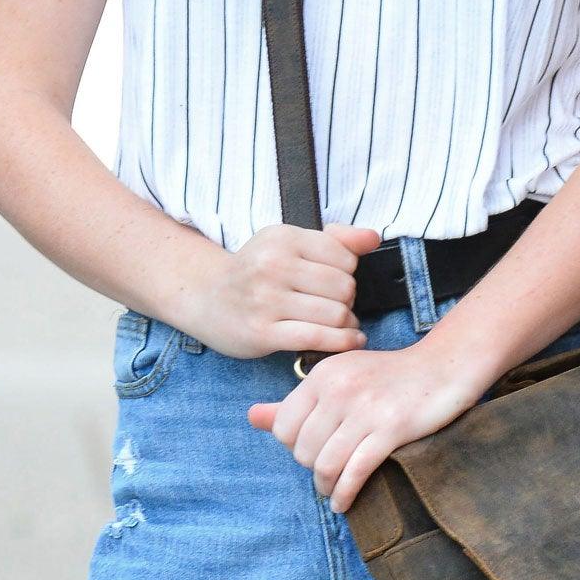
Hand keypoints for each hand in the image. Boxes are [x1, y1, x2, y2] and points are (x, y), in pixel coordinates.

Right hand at [188, 221, 383, 361]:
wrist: (207, 297)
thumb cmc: (256, 271)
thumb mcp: (289, 244)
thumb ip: (335, 239)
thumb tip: (373, 238)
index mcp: (283, 238)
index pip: (345, 257)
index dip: (348, 272)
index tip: (335, 281)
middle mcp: (273, 265)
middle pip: (344, 287)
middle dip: (348, 300)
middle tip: (336, 305)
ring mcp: (266, 300)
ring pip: (336, 314)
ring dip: (346, 323)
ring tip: (341, 324)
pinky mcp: (263, 332)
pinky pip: (318, 338)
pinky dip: (342, 342)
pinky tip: (350, 340)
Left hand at [248, 334, 492, 514]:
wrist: (441, 368)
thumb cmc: (387, 377)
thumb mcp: (338, 379)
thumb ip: (295, 402)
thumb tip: (252, 418)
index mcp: (322, 376)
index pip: (283, 427)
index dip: (293, 447)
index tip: (309, 452)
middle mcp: (339, 390)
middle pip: (303, 449)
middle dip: (311, 467)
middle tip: (326, 471)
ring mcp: (365, 409)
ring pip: (326, 463)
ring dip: (326, 486)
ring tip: (331, 491)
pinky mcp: (391, 429)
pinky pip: (355, 471)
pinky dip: (345, 493)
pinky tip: (343, 502)